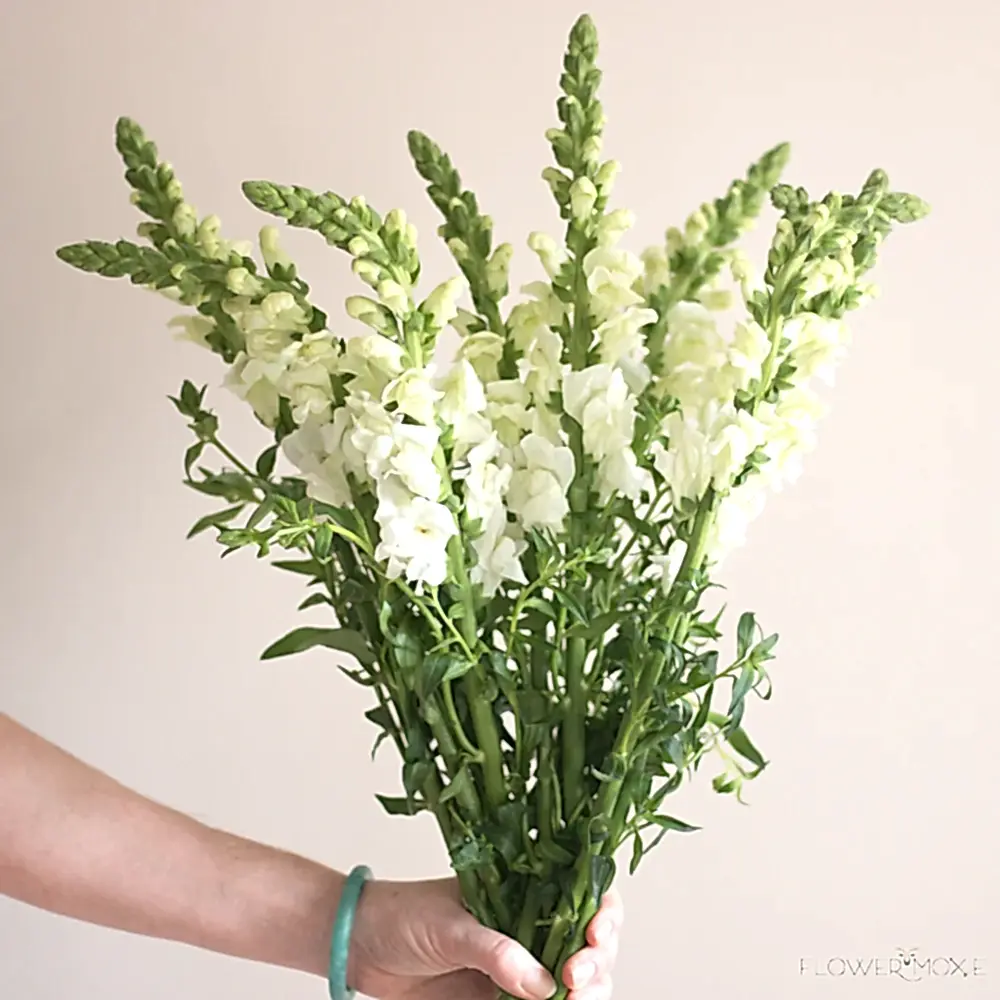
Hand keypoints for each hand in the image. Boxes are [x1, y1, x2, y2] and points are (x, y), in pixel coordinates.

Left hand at [348, 877, 621, 999]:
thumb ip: (494, 950)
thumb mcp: (449, 925)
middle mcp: (530, 926)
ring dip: (586, 993)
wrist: (361, 949)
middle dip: (596, 961)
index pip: (582, 893)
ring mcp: (520, 966)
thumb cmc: (401, 916)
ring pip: (573, 984)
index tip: (595, 934)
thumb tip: (541, 983)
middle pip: (590, 944)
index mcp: (523, 890)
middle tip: (577, 977)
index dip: (602, 912)